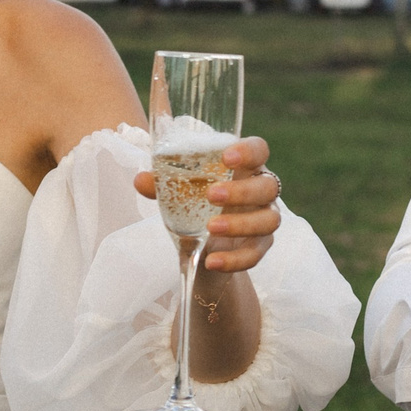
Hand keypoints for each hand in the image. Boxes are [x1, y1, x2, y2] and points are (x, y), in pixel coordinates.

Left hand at [130, 136, 281, 273]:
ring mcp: (264, 218)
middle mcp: (260, 190)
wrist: (206, 244)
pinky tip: (212, 261)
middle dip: (241, 191)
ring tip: (211, 228)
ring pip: (269, 220)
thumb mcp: (179, 190)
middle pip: (267, 186)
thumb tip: (141, 180)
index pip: (259, 149)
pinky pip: (255, 253)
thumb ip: (162, 183)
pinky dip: (235, 259)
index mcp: (244, 167)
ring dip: (240, 224)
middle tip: (212, 195)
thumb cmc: (197, 202)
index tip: (227, 157)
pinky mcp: (260, 246)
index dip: (248, 151)